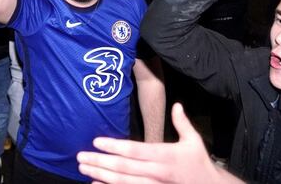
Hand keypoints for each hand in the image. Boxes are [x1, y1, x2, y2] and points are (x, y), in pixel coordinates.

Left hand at [77, 103, 241, 183]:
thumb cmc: (199, 163)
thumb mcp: (194, 141)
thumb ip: (182, 123)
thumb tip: (176, 105)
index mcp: (166, 156)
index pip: (136, 150)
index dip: (115, 146)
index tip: (96, 141)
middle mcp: (158, 172)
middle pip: (124, 168)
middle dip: (100, 162)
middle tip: (80, 157)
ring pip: (124, 183)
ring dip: (101, 176)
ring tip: (83, 169)